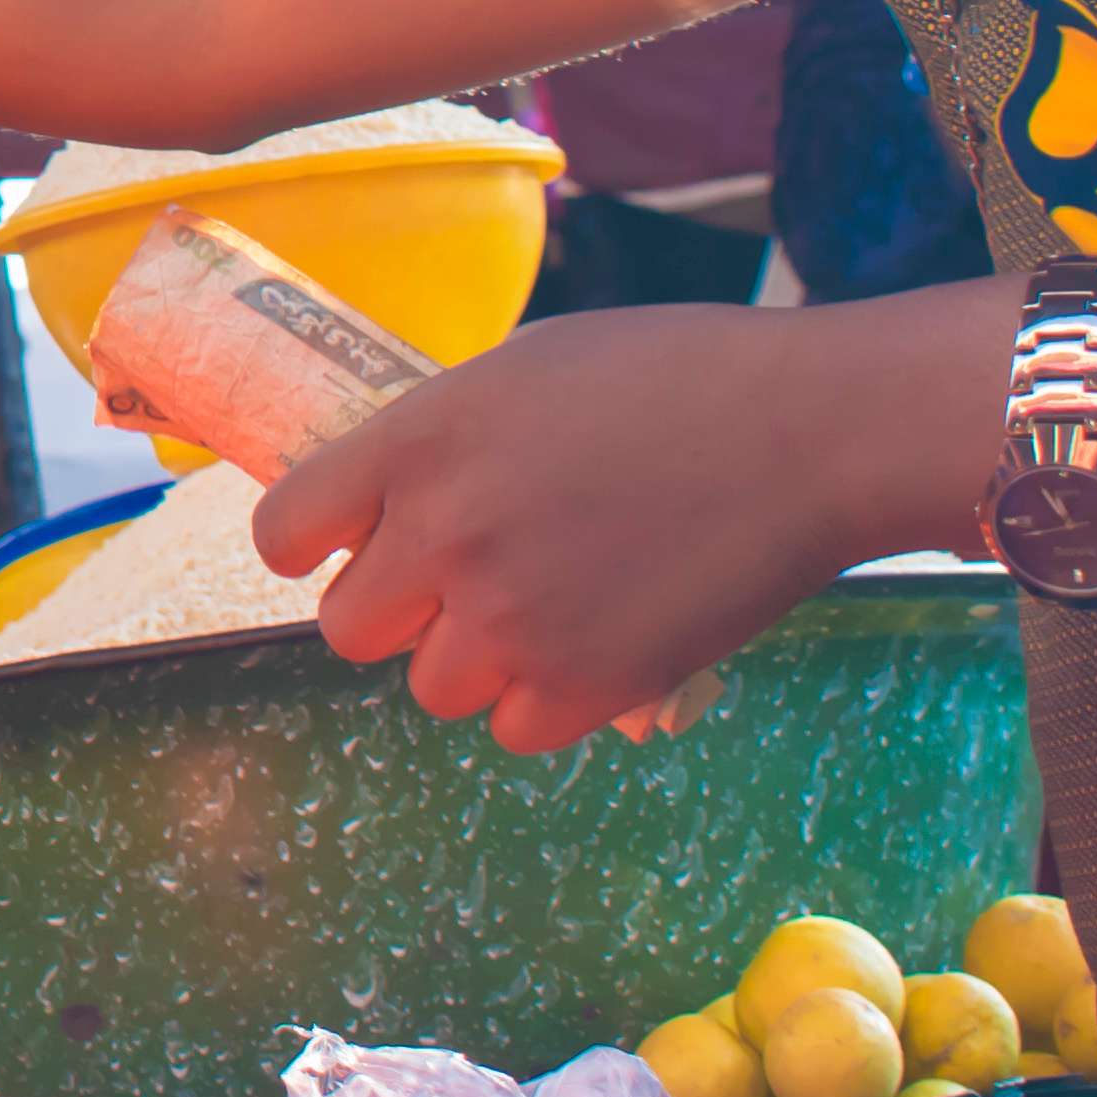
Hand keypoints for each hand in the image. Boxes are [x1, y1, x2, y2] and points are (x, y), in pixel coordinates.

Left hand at [248, 294, 993, 756]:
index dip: (312, 545)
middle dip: (396, 610)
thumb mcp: (526, 369)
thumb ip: (444, 438)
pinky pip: (514, 727)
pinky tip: (594, 641)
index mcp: (417, 442)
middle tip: (459, 582)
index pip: (286, 530)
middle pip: (349, 629)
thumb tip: (395, 494)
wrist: (810, 432)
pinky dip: (546, 700)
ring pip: (433, 686)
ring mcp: (509, 621)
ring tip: (549, 603)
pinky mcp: (583, 687)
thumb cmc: (679, 377)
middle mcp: (443, 537)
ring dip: (475, 659)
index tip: (343, 548)